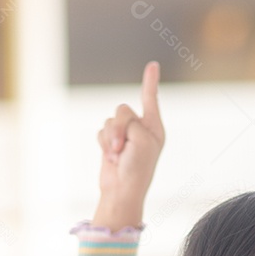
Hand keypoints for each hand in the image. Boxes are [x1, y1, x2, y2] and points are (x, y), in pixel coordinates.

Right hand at [92, 61, 164, 231]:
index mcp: (154, 127)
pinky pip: (100, 131)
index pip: (150, 99)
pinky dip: (103, 144)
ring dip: (110, 138)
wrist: (122, 190)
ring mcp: (124, 136)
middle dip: (118, 127)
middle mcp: (140, 129)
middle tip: (121, 146)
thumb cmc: (138, 167)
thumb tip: (114, 126)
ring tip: (117, 155)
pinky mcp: (110, 143)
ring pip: (109, 121)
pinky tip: (110, 158)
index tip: (152, 65)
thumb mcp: (142, 139)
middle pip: (122, 110)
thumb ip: (129, 121)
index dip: (150, 82)